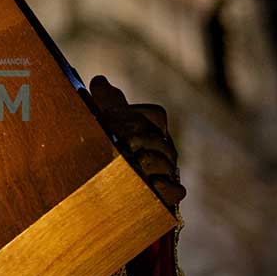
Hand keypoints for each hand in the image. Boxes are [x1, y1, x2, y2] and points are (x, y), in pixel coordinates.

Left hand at [83, 75, 185, 208]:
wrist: (101, 179)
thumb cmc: (107, 142)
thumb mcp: (103, 119)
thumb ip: (105, 100)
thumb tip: (99, 81)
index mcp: (150, 126)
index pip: (156, 115)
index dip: (140, 115)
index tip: (121, 119)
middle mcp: (162, 147)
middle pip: (162, 140)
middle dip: (144, 141)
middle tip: (127, 144)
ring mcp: (167, 170)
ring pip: (168, 163)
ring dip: (152, 162)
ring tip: (136, 164)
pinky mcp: (168, 194)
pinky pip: (177, 190)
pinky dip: (167, 187)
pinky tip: (153, 184)